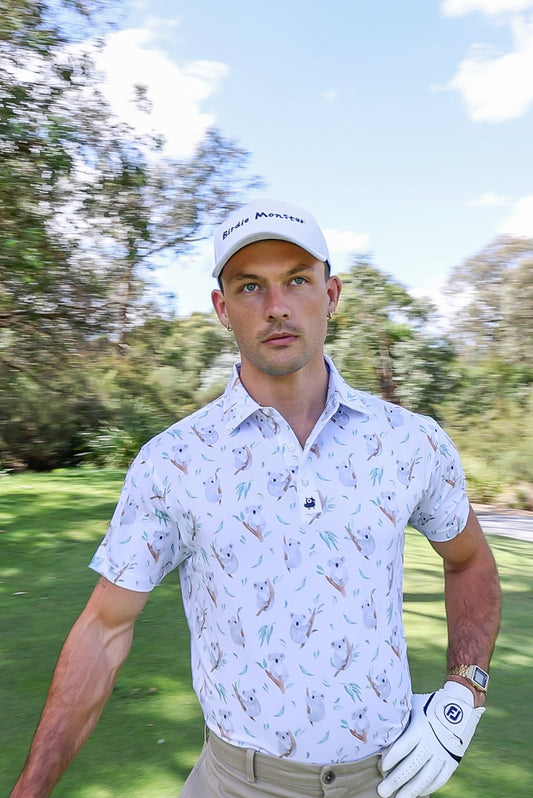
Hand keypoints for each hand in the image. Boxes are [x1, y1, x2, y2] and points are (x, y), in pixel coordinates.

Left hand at [378, 681, 484, 797]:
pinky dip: (428, 787)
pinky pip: (440, 779)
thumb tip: (380, 726)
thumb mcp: (414, 706)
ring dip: (411, 790)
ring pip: (426, 777)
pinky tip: (418, 793)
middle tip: (383, 791)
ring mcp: (443, 753)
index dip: (391, 759)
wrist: (460, 705)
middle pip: (412, 766)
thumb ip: (401, 718)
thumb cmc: (430, 704)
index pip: (403, 747)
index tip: (381, 767)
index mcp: (420, 727)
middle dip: (396, 781)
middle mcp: (432, 742)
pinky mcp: (453, 760)